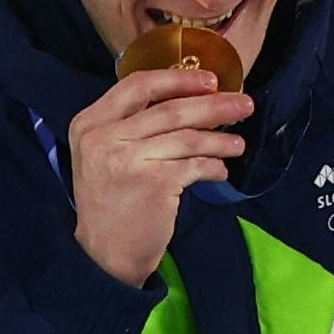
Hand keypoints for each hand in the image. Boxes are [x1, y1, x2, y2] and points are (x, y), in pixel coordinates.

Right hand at [68, 67, 251, 284]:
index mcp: (89, 123)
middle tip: (244, 105)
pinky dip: (213, 166)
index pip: (137, 85)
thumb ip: (131, 126)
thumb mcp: (105, 155)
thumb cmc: (111, 202)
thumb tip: (190, 99)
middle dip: (214, 105)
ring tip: (238, 145)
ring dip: (220, 140)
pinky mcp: (154, 183)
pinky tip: (221, 171)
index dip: (178, 79)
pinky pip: (195, 165)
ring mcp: (128, 159)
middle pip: (170, 109)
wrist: (104, 254)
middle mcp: (104, 137)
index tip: (209, 80)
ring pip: (188, 137)